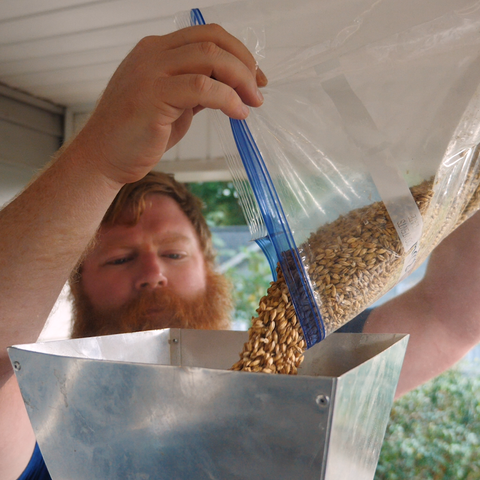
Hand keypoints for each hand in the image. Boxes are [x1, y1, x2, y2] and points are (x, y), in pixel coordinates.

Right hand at [73, 24, 267, 185]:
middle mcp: (152, 54)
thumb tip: (227, 86)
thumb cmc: (137, 135)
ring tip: (252, 103)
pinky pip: (202, 87)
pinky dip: (227, 98)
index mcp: (156, 51)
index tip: (255, 77)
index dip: (238, 52)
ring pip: (209, 57)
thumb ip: (194, 89)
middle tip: (259, 90)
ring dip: (240, 79)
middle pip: (212, 40)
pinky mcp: (153, 96)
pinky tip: (238, 113)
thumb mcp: (171, 104)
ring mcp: (150, 72)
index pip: (206, 35)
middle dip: (244, 63)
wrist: (104, 157)